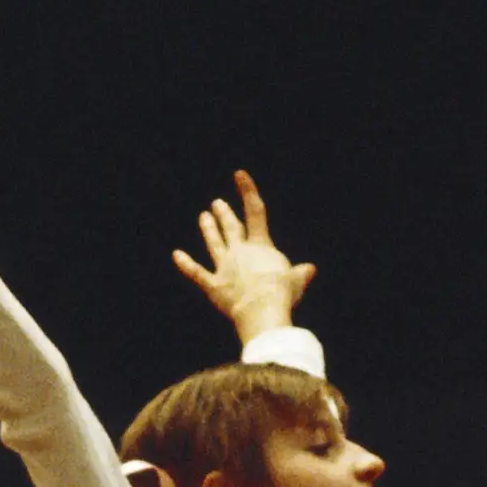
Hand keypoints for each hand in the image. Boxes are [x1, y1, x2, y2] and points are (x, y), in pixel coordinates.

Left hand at [173, 171, 314, 339]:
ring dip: (209, 230)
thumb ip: (301, 273)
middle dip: (224, 214)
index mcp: (261, 246)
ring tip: (203, 217)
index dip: (248, 191)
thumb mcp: (297, 281)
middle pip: (231, 228)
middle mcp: (240, 252)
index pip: (255, 212)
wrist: (262, 311)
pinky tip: (176, 255)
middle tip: (216, 203)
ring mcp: (224, 268)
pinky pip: (197, 273)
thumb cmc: (282, 294)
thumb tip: (310, 269)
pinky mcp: (213, 286)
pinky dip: (186, 264)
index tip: (239, 175)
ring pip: (215, 244)